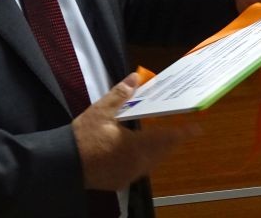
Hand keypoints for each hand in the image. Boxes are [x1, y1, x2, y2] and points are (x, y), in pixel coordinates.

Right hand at [72, 73, 198, 190]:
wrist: (63, 164)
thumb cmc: (83, 137)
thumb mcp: (100, 111)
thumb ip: (120, 95)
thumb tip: (135, 78)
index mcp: (135, 147)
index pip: (166, 138)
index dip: (183, 132)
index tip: (197, 127)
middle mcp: (137, 164)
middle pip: (162, 151)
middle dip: (172, 140)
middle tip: (179, 128)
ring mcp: (129, 175)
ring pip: (152, 161)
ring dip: (159, 149)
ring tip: (162, 135)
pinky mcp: (120, 181)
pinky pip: (140, 168)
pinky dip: (146, 157)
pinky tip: (139, 148)